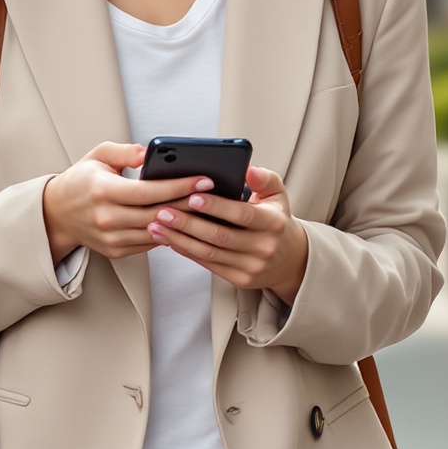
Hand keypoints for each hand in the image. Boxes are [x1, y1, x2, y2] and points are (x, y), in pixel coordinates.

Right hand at [41, 143, 202, 261]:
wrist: (57, 213)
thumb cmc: (81, 181)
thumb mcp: (98, 155)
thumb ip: (124, 151)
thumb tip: (148, 152)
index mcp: (103, 191)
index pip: (149, 191)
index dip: (179, 187)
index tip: (203, 180)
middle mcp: (106, 218)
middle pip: (158, 214)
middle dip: (189, 204)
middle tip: (213, 195)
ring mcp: (111, 238)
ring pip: (156, 233)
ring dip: (182, 223)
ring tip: (205, 210)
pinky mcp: (115, 251)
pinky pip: (148, 244)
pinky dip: (167, 234)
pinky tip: (183, 223)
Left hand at [149, 166, 307, 299]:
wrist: (290, 260)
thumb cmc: (276, 221)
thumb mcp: (278, 195)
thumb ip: (264, 178)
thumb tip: (248, 169)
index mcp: (273, 223)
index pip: (242, 214)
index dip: (217, 206)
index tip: (193, 197)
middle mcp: (263, 247)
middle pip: (219, 236)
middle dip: (188, 223)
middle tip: (163, 211)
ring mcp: (251, 266)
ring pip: (209, 252)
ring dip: (179, 239)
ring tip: (157, 226)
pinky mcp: (239, 279)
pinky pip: (208, 264)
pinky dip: (186, 251)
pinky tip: (170, 240)